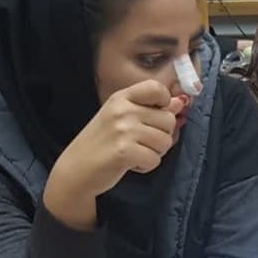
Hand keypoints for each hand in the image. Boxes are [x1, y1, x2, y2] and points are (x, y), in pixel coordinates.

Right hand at [47, 80, 183, 206]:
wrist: (76, 169)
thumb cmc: (103, 144)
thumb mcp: (123, 119)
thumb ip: (151, 110)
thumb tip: (180, 103)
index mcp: (122, 97)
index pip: (157, 88)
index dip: (165, 104)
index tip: (155, 117)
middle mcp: (123, 109)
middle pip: (168, 119)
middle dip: (161, 136)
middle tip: (140, 143)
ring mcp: (123, 129)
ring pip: (165, 141)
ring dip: (154, 153)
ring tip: (134, 152)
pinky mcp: (125, 151)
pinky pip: (155, 159)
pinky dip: (146, 166)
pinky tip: (130, 163)